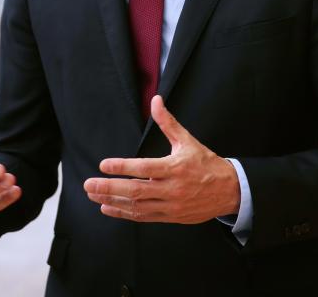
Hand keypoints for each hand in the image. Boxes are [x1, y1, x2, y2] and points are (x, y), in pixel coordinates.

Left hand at [83, 95, 239, 223]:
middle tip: (88, 184)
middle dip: (109, 187)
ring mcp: (171, 205)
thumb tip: (155, 100)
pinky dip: (124, 213)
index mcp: (175, 167)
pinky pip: (143, 217)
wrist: (228, 191)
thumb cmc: (205, 163)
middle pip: (136, 190)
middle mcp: (172, 188)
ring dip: (112, 201)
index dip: (122, 167)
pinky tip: (108, 207)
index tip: (104, 165)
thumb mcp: (187, 141)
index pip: (144, 168)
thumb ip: (168, 122)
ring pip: (137, 206)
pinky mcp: (171, 216)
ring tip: (93, 195)